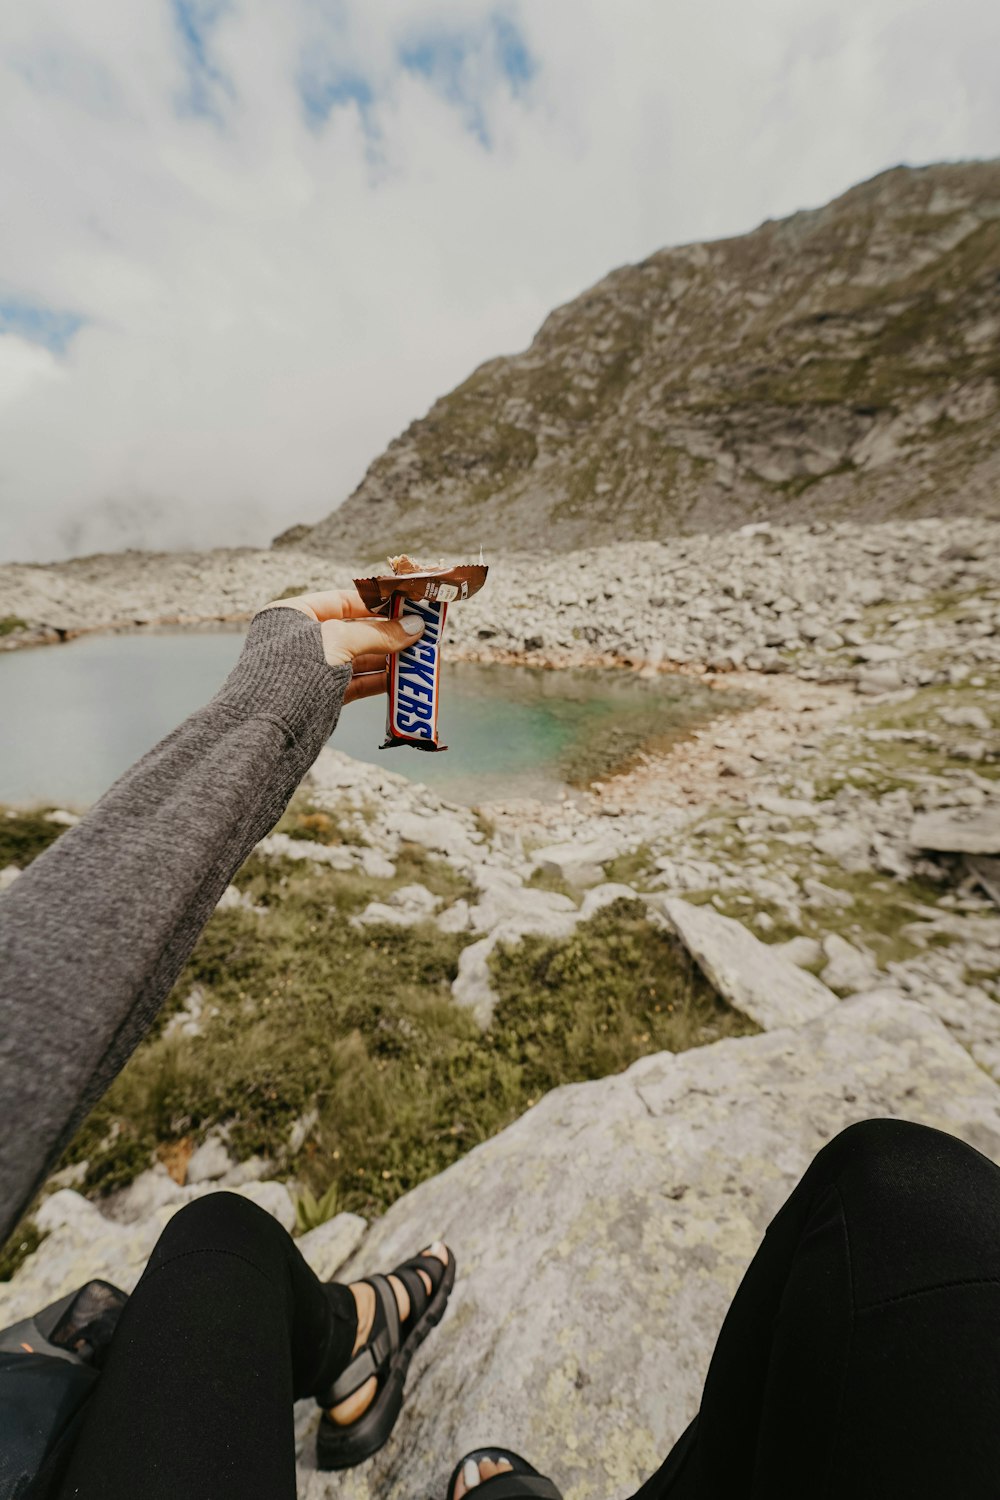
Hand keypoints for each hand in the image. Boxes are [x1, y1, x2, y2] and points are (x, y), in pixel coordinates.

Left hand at [262, 588, 423, 704]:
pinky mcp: (321, 695)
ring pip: (358, 659)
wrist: (268, 725)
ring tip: (417, 658)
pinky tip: (399, 679)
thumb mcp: (339, 641)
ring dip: (388, 659)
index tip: (406, 608)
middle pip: (354, 631)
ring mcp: (312, 669)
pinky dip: (378, 681)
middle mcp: (302, 639)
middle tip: (420, 635)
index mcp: (294, 615)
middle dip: (388, 635)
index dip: (375, 604)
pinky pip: (355, 683)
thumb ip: (378, 634)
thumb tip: (415, 628)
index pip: (342, 602)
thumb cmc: (294, 669)